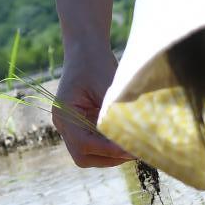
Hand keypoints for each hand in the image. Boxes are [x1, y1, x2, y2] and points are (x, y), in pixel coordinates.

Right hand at [53, 45, 128, 168]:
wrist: (86, 47)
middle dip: (108, 158)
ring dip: (110, 154)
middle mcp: (64, 123)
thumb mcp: (108, 85)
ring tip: (133, 148)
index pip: (84, 144)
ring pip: (88, 153)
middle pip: (82, 156)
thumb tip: (139, 134)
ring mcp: (72, 125)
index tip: (130, 149)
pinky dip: (110, 146)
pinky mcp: (82, 123)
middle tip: (133, 152)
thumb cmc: (95, 62)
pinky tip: (127, 140)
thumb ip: (118, 111)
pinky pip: (94, 143)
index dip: (108, 150)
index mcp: (64, 113)